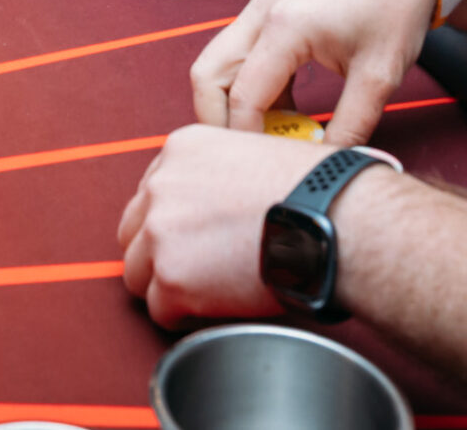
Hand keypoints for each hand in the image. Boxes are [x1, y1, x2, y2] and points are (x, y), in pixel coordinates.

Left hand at [117, 125, 334, 325]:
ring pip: (137, 273)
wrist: (331, 220)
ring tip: (203, 292)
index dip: (171, 219)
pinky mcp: (172, 279)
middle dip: (159, 251)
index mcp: (181, 150)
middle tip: (193, 267)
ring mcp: (161, 233)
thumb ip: (221, 172)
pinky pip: (159, 310)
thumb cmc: (313, 189)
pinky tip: (211, 310)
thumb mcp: (254, 150)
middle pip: (134, 231)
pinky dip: (182, 317)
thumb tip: (220, 198)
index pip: (151, 191)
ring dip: (166, 285)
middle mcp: (161, 186)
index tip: (191, 236)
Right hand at [187, 0, 442, 141]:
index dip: (246, 139)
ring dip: (232, 102)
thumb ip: (351, 126)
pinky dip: (250, 85)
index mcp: (284, 27)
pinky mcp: (269, 7)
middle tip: (247, 155)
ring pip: (217, 63)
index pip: (242, 96)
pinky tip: (284, 109)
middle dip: (217, 120)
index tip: (263, 169)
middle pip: (207, 76)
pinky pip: (240, 54)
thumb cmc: (395, 4)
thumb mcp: (379, 76)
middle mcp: (260, 12)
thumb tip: (329, 164)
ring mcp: (261, 6)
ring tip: (271, 134)